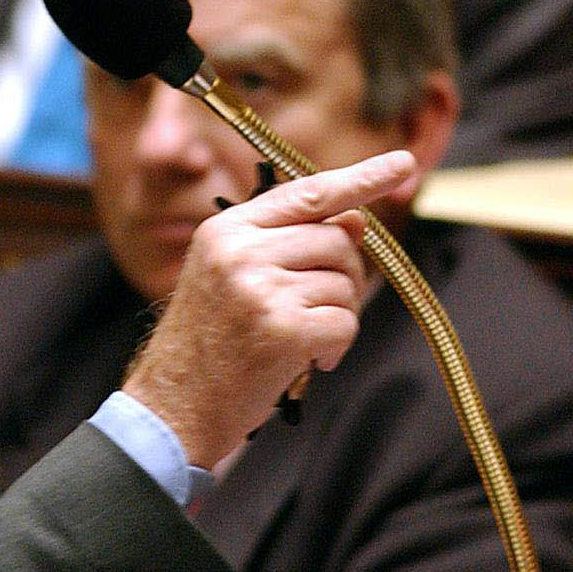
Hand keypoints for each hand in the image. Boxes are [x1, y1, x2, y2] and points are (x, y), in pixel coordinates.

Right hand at [124, 149, 414, 467]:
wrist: (171, 408)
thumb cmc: (206, 345)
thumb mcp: (234, 278)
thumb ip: (290, 243)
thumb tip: (357, 218)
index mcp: (226, 229)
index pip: (307, 193)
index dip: (361, 178)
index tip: (402, 163)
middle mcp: (241, 251)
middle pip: (337, 239)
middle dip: (343, 277)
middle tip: (316, 309)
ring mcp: (260, 289)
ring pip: (345, 283)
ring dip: (337, 316)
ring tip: (301, 339)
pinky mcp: (282, 330)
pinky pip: (345, 323)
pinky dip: (337, 347)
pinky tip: (309, 361)